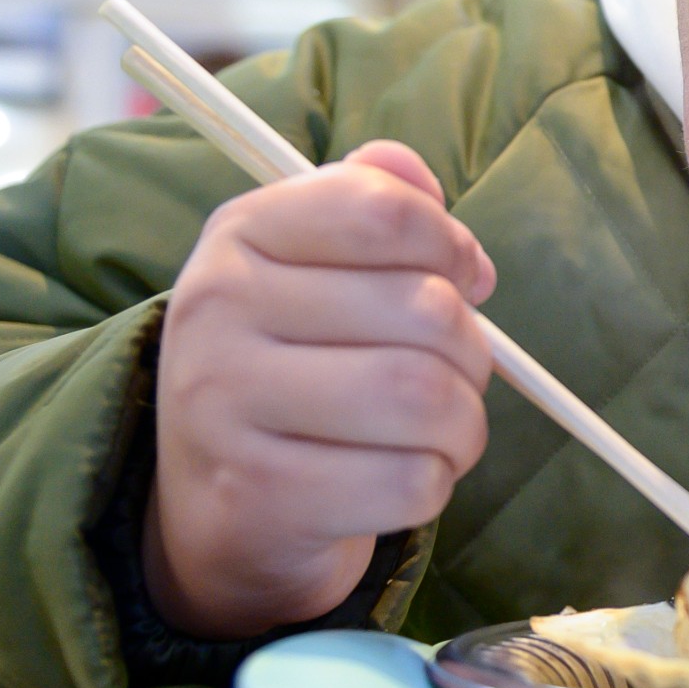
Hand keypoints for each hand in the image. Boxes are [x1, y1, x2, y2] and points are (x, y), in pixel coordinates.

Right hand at [145, 140, 496, 638]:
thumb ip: (377, 199)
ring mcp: (224, 408)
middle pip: (424, 310)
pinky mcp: (258, 497)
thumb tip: (425, 184)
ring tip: (441, 428)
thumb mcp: (316, 263)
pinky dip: (436, 482)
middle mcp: (216, 310)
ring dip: (464, 422)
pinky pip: (409, 482)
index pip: (381, 211)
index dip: (450, 244)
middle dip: (472, 349)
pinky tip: (405, 475)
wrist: (217, 503)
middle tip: (453, 372)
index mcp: (240, 233)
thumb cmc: (297, 364)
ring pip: (424, 399)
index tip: (462, 278)